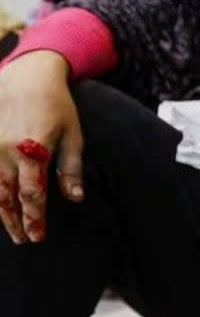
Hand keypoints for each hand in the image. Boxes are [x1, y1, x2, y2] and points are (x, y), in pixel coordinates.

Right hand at [0, 51, 82, 242]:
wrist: (27, 76)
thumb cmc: (56, 106)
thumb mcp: (73, 134)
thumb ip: (71, 168)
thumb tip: (75, 198)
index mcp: (33, 149)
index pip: (32, 193)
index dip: (35, 217)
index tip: (38, 236)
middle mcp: (6, 149)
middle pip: (8, 195)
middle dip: (17, 221)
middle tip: (25, 239)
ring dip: (1, 211)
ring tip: (13, 230)